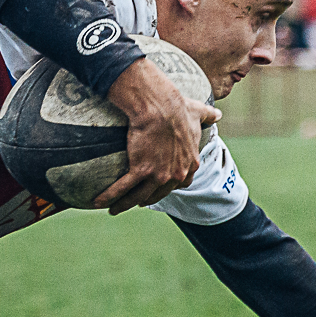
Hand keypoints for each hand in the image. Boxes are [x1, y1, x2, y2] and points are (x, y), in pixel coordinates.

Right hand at [97, 58, 220, 214]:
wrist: (160, 107)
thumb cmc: (178, 108)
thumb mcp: (198, 113)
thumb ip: (208, 115)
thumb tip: (217, 113)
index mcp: (190, 164)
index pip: (181, 184)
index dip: (168, 187)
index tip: (158, 187)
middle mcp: (175, 174)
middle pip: (158, 194)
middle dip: (146, 199)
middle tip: (134, 201)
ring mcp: (158, 175)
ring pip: (138, 196)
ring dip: (124, 205)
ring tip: (114, 209)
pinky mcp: (140, 170)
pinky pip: (122, 188)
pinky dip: (109, 196)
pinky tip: (98, 203)